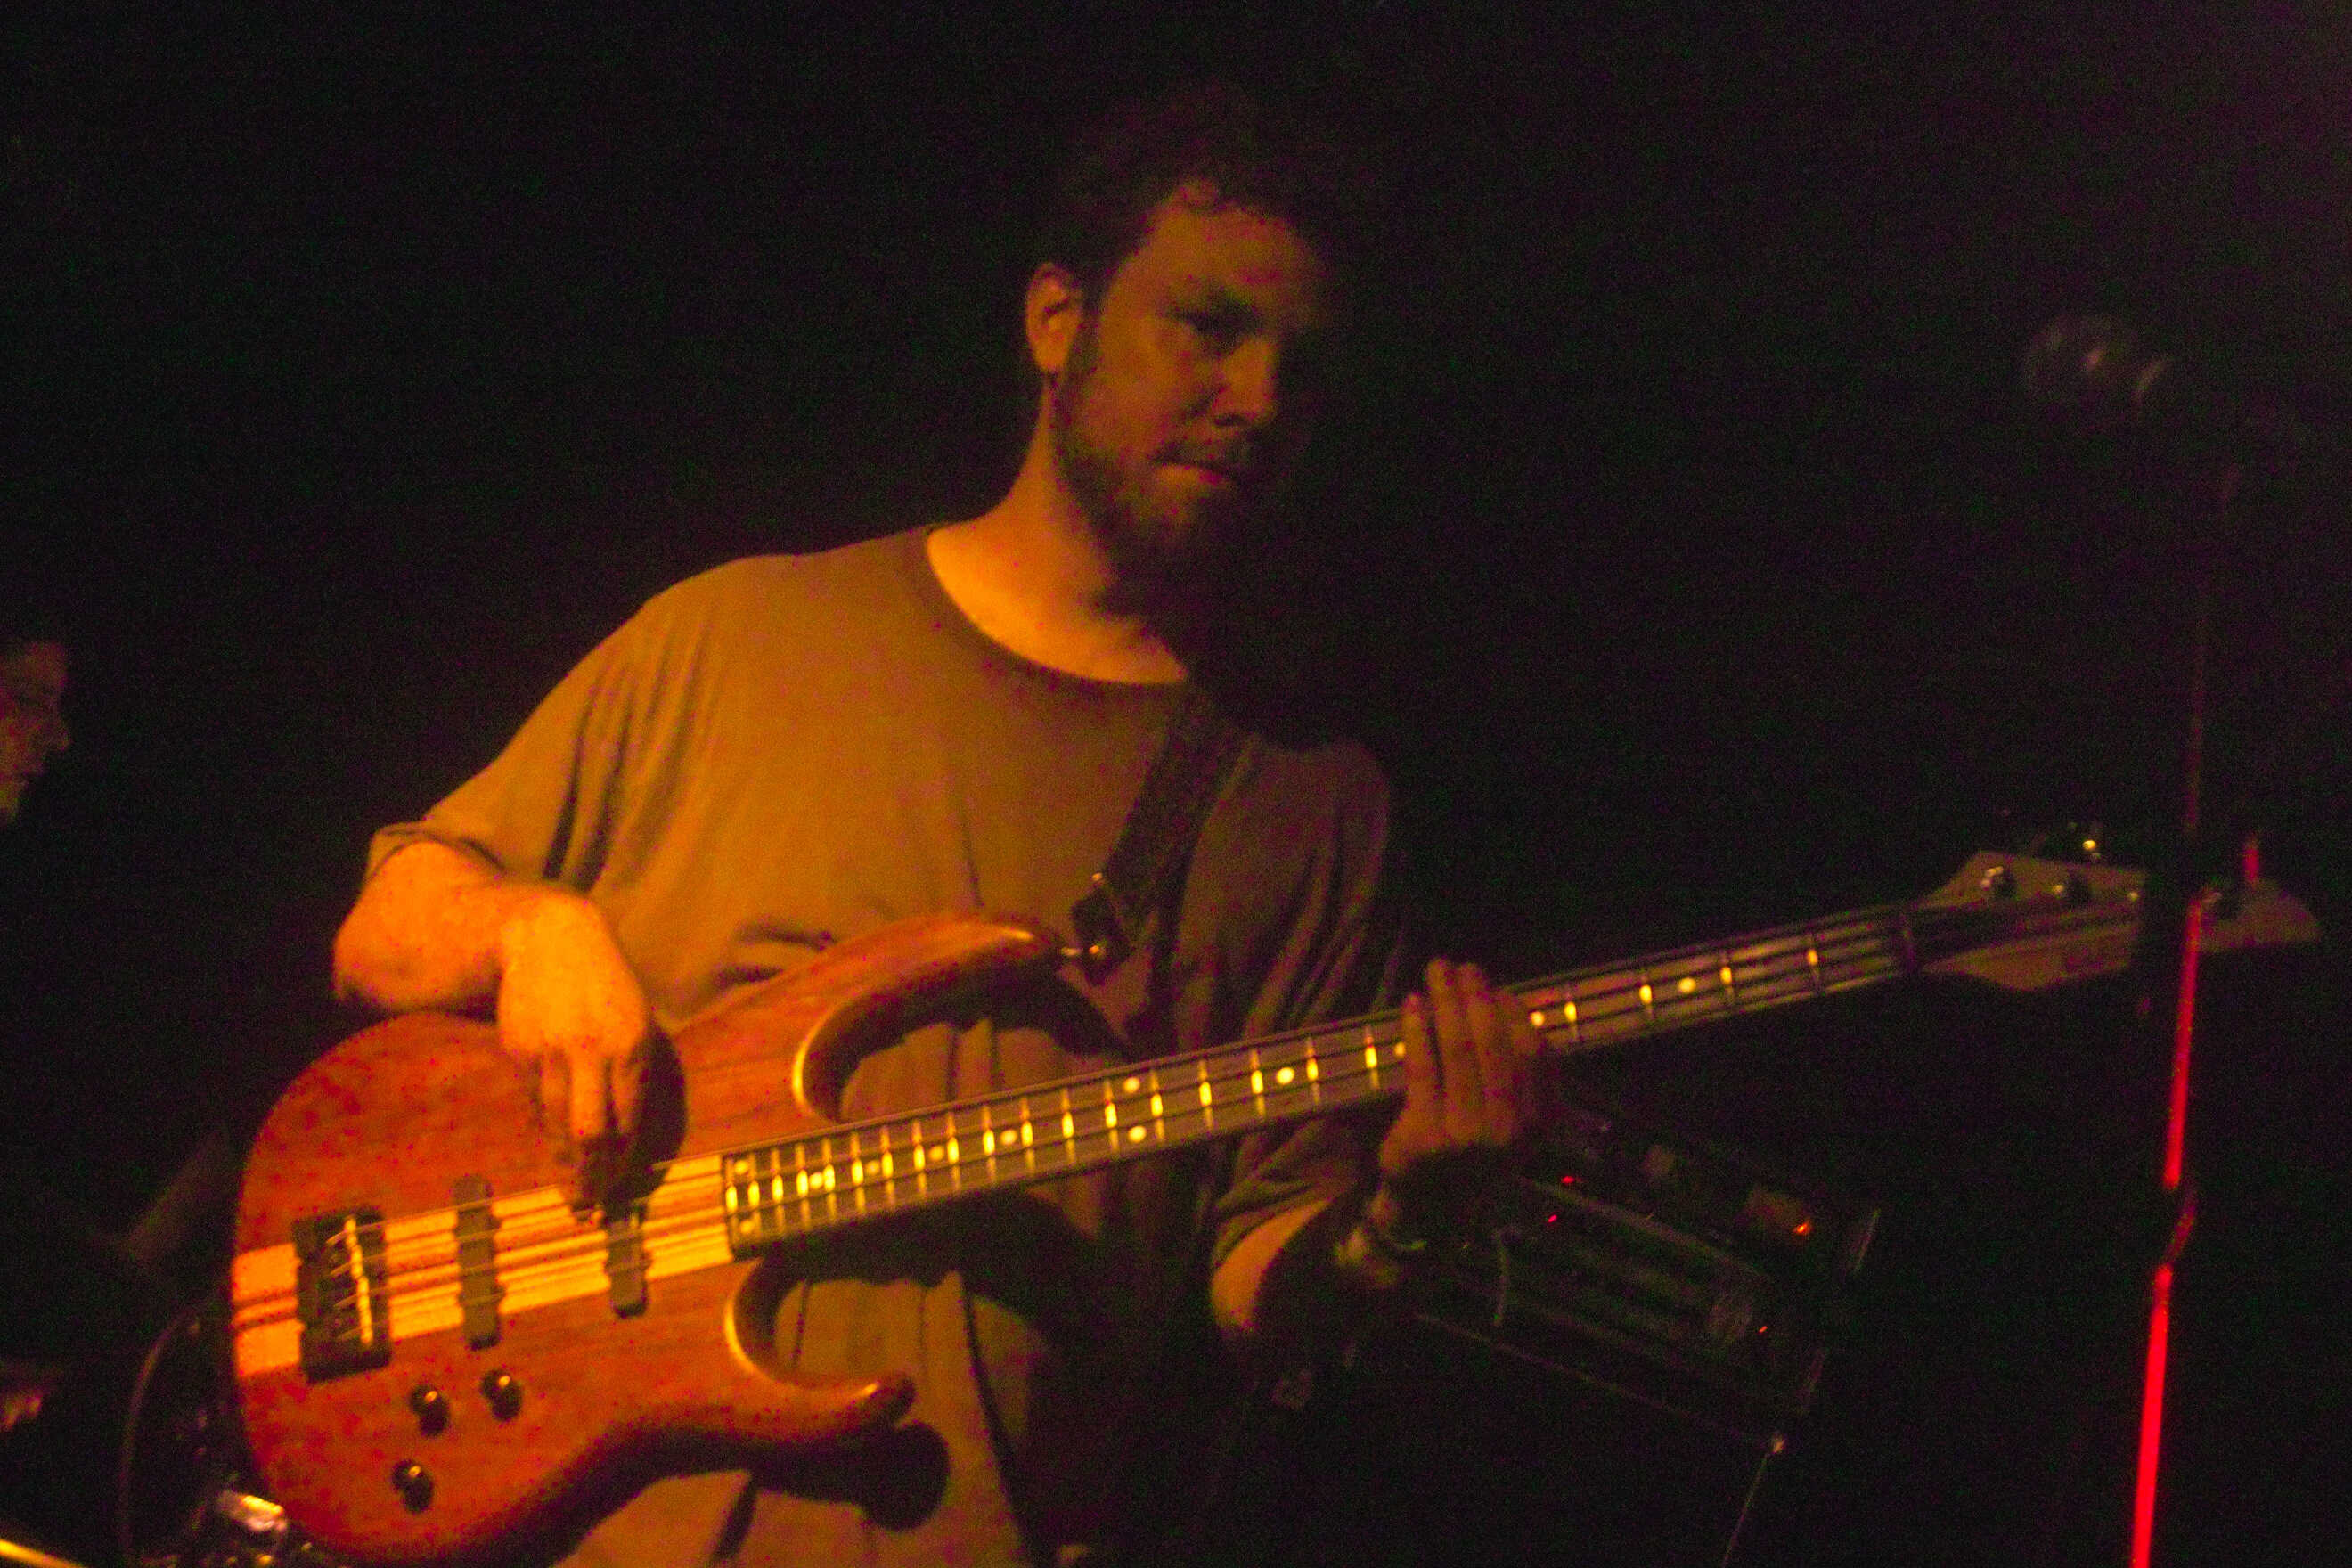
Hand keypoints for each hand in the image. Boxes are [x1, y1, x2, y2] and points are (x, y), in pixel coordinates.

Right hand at [495, 891, 654, 1206]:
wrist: (551, 939)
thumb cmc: (604, 984)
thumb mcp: (636, 1018)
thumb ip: (633, 1069)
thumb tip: (627, 1128)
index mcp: (634, 1045)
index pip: (630, 1119)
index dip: (623, 1160)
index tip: (618, 1186)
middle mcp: (595, 1051)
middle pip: (592, 1131)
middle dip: (592, 1175)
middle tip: (589, 1202)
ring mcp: (554, 1052)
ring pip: (557, 1123)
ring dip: (564, 1162)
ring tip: (570, 1187)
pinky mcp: (520, 1051)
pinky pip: (534, 1101)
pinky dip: (543, 1126)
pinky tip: (550, 1143)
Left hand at [1372, 957, 1549, 1240]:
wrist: (1433, 1211)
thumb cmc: (1472, 1154)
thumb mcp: (1512, 1124)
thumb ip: (1519, 1078)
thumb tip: (1505, 1003)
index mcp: (1539, 1124)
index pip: (1535, 1055)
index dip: (1517, 1015)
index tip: (1499, 989)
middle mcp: (1508, 1131)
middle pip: (1494, 1046)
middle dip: (1477, 997)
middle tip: (1464, 966)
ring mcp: (1466, 1136)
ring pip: (1457, 1051)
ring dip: (1446, 1002)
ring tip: (1437, 970)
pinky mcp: (1425, 1136)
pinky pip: (1422, 1068)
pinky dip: (1417, 1029)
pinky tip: (1412, 1003)